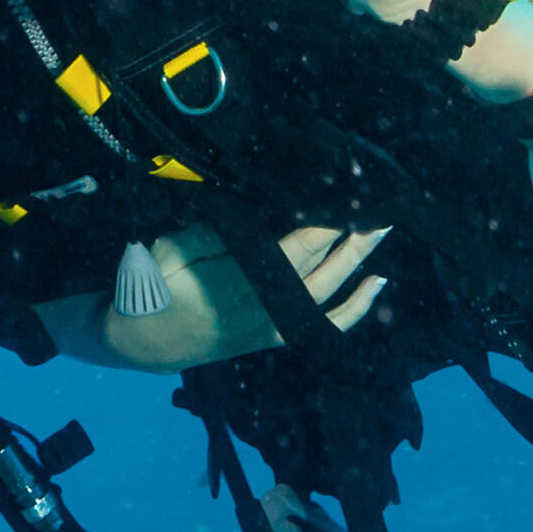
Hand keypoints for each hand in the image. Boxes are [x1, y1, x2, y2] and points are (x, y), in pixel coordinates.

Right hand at [91, 223, 391, 368]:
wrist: (150, 343)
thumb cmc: (156, 291)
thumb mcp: (167, 254)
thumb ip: (206, 233)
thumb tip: (244, 207)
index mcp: (244, 281)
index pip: (300, 244)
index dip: (328, 219)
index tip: (347, 188)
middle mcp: (271, 304)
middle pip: (325, 263)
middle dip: (352, 231)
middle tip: (377, 201)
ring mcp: (280, 323)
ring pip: (333, 288)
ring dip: (360, 258)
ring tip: (381, 228)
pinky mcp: (282, 334)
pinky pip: (330, 323)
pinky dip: (358, 306)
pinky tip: (377, 283)